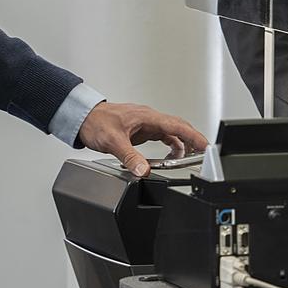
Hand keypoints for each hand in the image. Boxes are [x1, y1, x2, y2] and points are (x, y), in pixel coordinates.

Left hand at [77, 101, 208, 177]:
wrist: (82, 117)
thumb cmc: (96, 122)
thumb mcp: (113, 141)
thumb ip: (130, 157)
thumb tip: (144, 171)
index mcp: (147, 117)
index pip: (177, 126)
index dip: (194, 136)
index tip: (205, 146)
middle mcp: (149, 119)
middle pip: (178, 128)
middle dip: (193, 140)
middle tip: (204, 154)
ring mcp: (145, 124)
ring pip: (171, 132)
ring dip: (181, 144)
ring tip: (188, 158)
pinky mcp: (140, 130)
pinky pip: (161, 136)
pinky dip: (169, 145)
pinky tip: (169, 155)